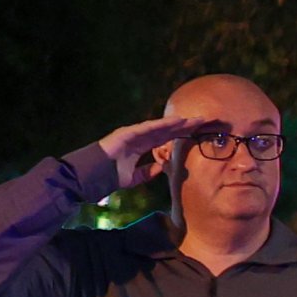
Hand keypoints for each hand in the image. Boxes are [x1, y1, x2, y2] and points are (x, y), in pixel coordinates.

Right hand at [98, 114, 222, 186]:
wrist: (91, 176)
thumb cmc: (110, 175)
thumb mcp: (134, 177)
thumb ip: (147, 172)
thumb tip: (161, 169)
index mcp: (143, 146)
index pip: (167, 138)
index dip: (183, 134)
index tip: (199, 131)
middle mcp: (140, 137)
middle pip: (167, 129)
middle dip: (186, 125)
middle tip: (205, 120)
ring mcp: (133, 133)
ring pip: (160, 126)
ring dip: (178, 122)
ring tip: (195, 119)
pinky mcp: (127, 133)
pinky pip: (148, 128)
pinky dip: (162, 124)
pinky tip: (176, 121)